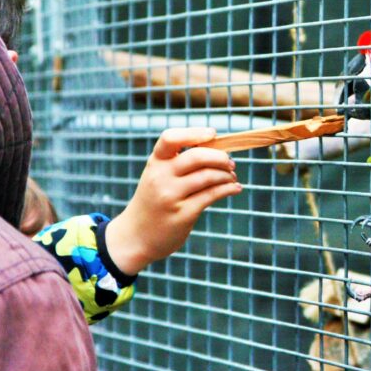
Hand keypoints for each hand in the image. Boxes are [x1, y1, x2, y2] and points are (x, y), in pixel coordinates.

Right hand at [106, 127, 241, 274]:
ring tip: (232, 177)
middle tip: (230, 163)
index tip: (213, 134)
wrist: (135, 237)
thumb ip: (179, 162)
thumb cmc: (153, 201)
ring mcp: (171, 196)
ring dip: (227, 175)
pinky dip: (228, 189)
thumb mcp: (157, 176)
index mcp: (155, 163)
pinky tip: (234, 188)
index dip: (194, 133)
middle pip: (197, 156)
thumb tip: (219, 149)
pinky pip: (212, 195)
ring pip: (208, 176)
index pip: (171, 138)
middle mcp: (161, 177)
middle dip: (220, 157)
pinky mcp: (183, 214)